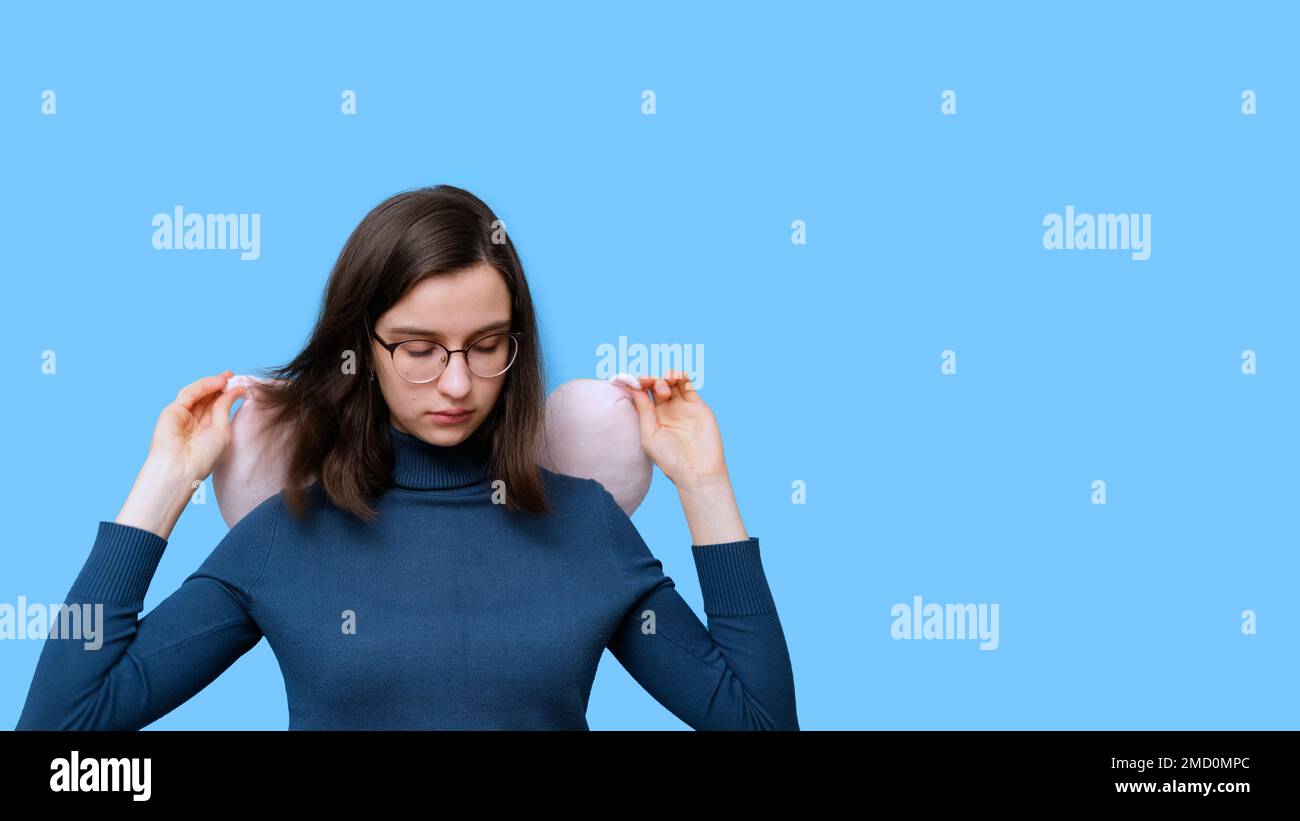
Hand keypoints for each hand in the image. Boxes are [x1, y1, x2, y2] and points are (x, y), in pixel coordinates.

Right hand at [149, 370, 247, 482]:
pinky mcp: (172, 411)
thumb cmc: (204, 456)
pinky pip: (189, 394)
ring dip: (212, 383)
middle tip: (234, 376)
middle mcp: (194, 422)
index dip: (228, 395)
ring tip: (228, 377)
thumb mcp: (222, 430)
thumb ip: (224, 408)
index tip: (242, 386)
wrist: (181, 467)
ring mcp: (182, 415)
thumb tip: (234, 390)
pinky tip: (218, 382)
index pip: (217, 407)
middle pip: (208, 398)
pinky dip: (204, 386)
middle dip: (220, 386)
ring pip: (198, 394)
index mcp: (207, 430)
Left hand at [615, 369, 728, 490]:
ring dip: (666, 376)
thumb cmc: (670, 459)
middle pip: (656, 385)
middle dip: (651, 379)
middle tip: (648, 383)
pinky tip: (676, 378)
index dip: (637, 384)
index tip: (629, 380)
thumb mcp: (649, 434)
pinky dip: (682, 376)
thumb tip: (632, 387)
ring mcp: (683, 407)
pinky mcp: (698, 406)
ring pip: (673, 382)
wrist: (697, 470)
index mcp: (652, 418)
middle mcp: (667, 411)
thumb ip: (643, 409)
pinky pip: (689, 385)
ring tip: (664, 387)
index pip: (643, 394)